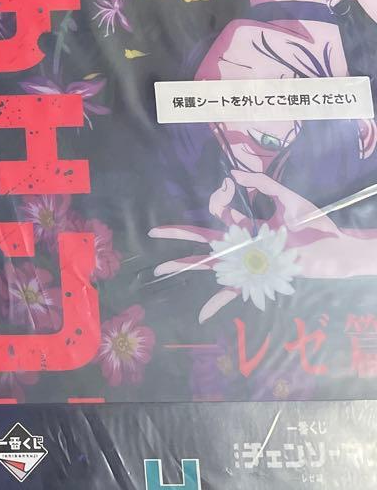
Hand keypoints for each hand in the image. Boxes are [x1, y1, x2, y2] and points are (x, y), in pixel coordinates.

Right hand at [148, 170, 359, 321]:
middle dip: (178, 234)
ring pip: (209, 264)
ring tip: (161, 267)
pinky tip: (201, 315)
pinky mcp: (257, 279)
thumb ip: (262, 183)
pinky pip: (234, 293)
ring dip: (184, 265)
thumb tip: (233, 174)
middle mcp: (243, 245)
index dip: (218, 197)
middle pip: (204, 238)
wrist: (337, 250)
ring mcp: (247, 263)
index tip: (228, 185)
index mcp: (248, 226)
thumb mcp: (288, 199)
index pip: (221, 212)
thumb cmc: (315, 225)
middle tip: (153, 232)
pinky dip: (217, 304)